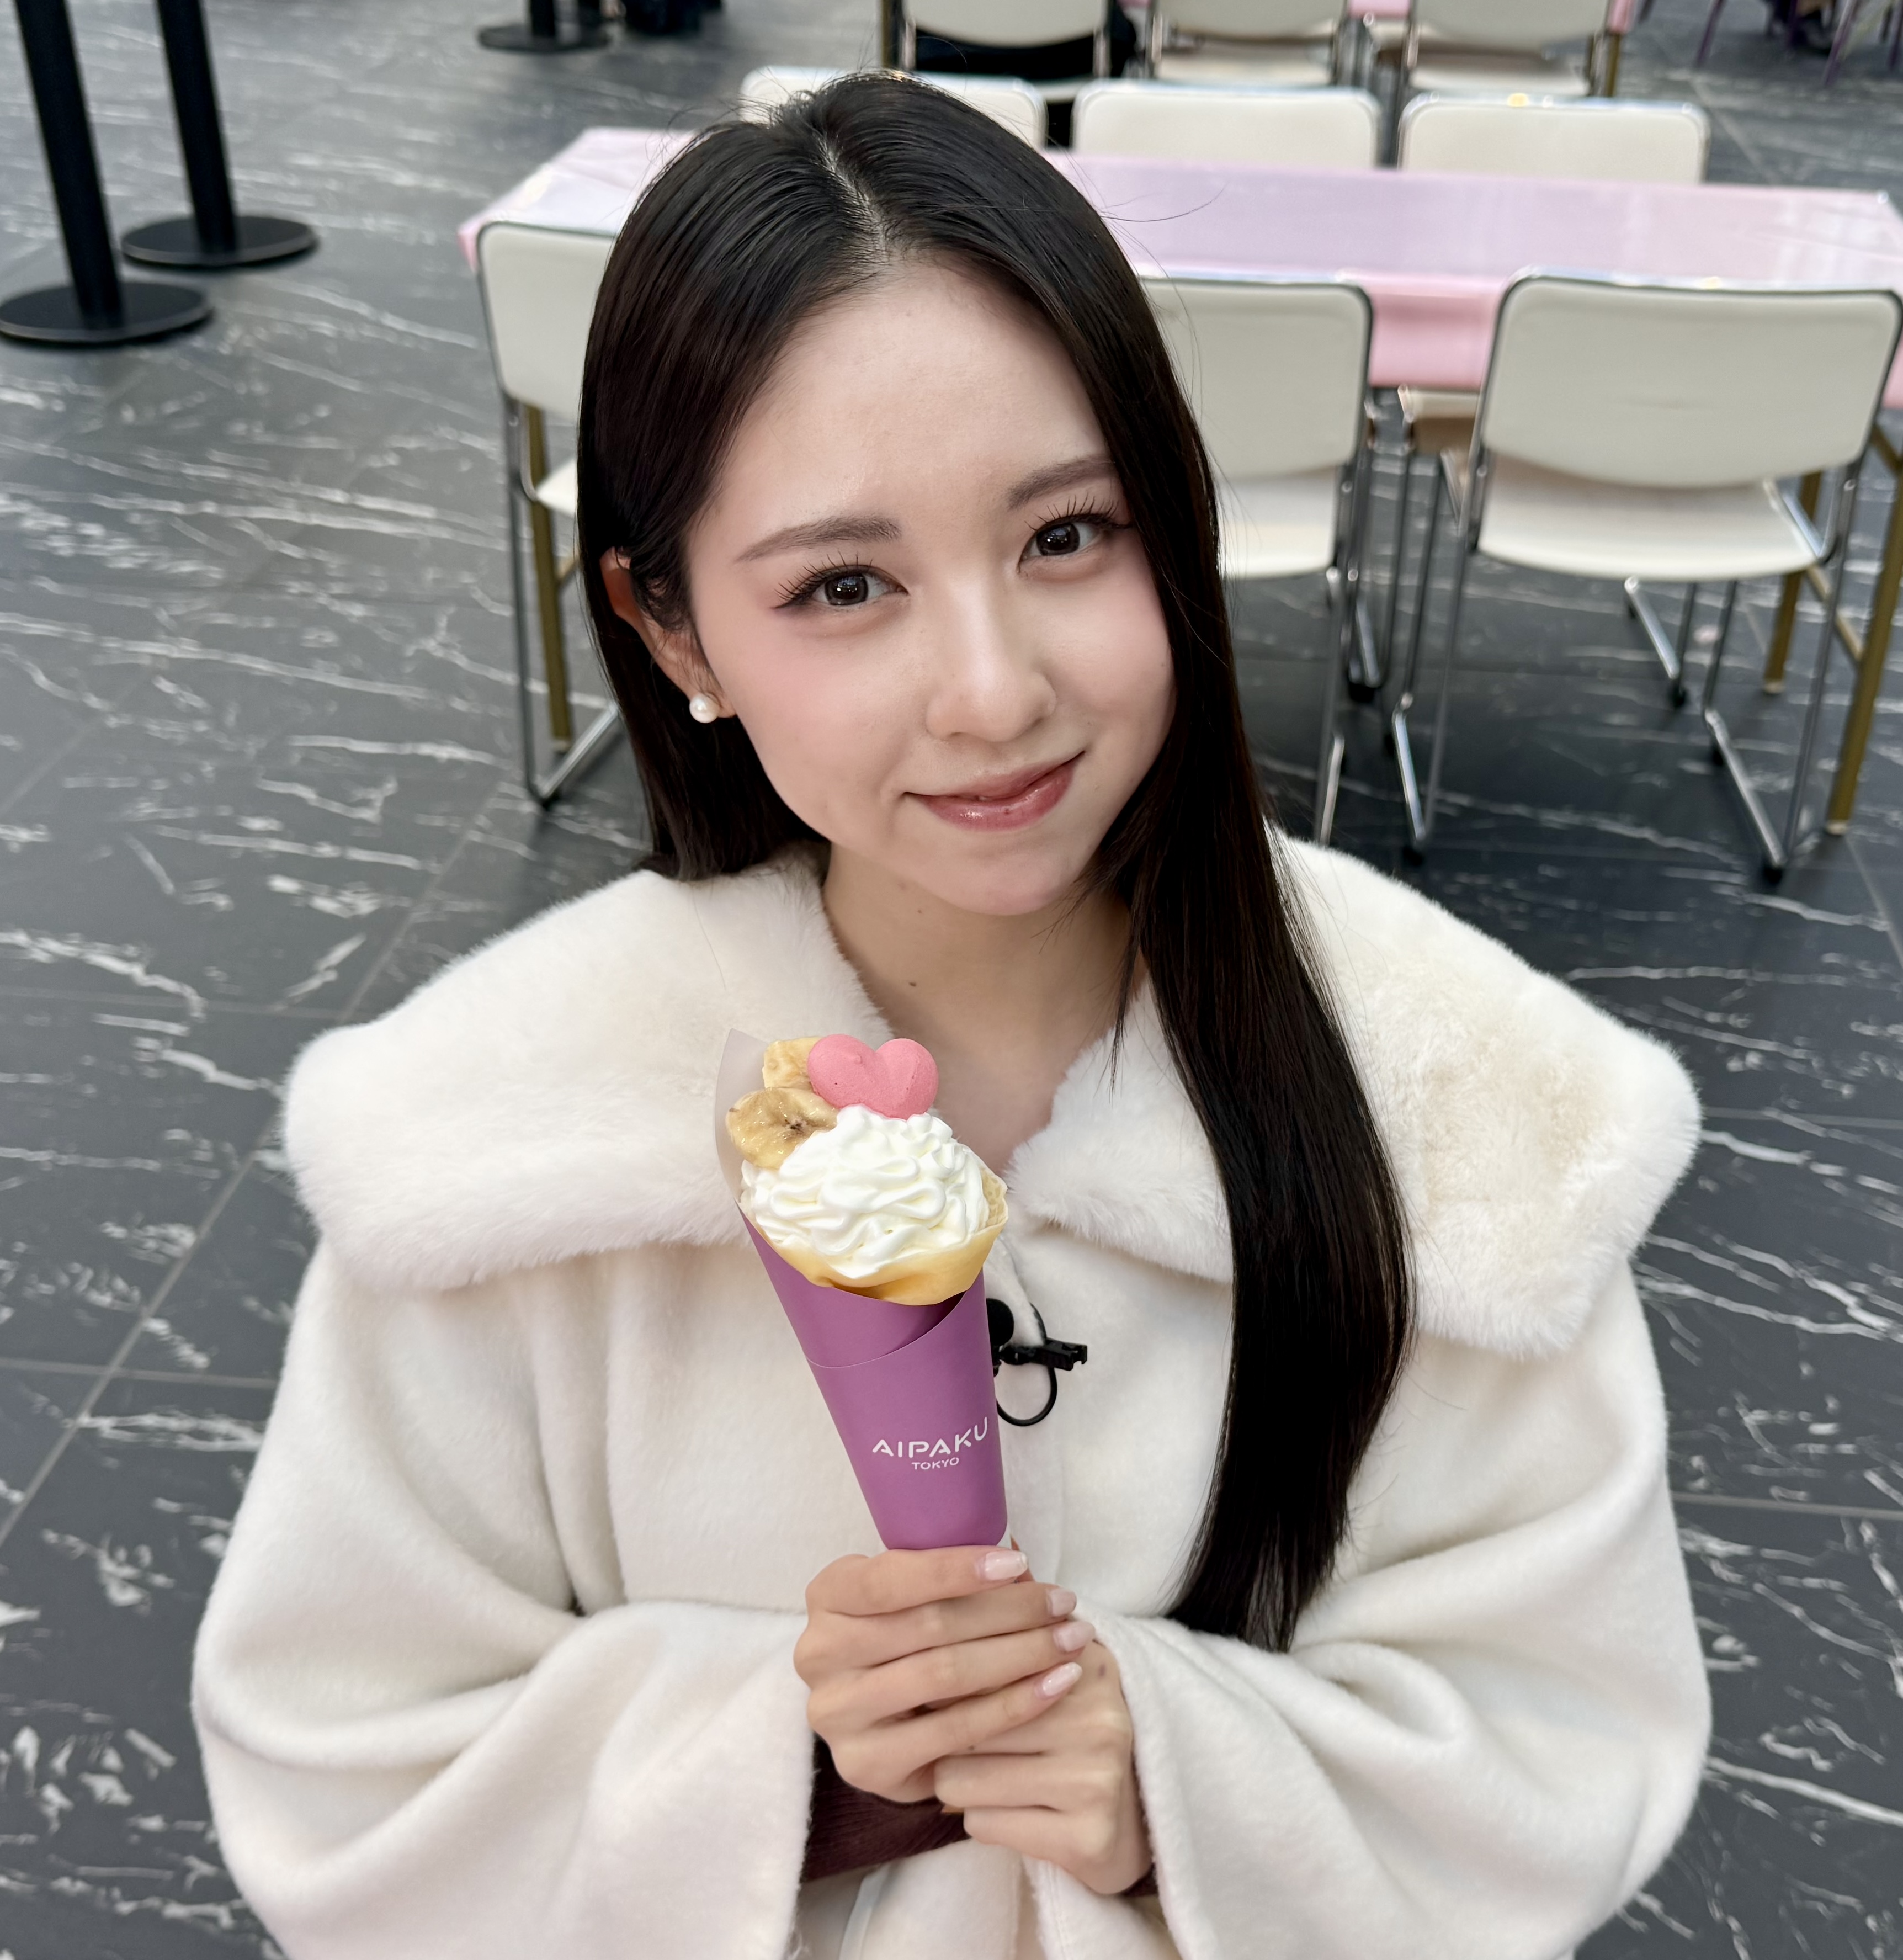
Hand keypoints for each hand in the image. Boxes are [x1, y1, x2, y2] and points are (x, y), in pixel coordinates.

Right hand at [796, 1545, 1093, 1804]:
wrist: (884, 1725)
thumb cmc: (910, 1640)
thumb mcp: (914, 1598)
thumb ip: (950, 1578)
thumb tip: (1015, 1557)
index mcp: (827, 1596)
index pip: (889, 1578)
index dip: (955, 1568)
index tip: (1019, 1562)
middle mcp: (819, 1653)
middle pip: (928, 1625)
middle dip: (1009, 1611)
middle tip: (1065, 1603)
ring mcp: (837, 1713)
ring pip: (944, 1675)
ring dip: (1020, 1654)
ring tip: (1070, 1639)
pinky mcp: (867, 1763)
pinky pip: (954, 1730)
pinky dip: (1013, 1705)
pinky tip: (1055, 1686)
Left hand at [934, 1638, 1151, 1895]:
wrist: (1133, 1822)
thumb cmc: (1073, 1738)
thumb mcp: (1055, 1673)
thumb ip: (1013, 1636)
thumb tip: (958, 1613)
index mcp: (1090, 1663)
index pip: (982, 1659)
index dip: (948, 1681)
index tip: (937, 1691)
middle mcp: (1099, 1716)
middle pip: (961, 1721)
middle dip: (949, 1738)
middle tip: (967, 1744)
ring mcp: (1096, 1779)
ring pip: (959, 1778)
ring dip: (960, 1784)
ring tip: (990, 1779)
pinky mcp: (1085, 1837)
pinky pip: (981, 1824)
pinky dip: (982, 1821)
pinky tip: (1014, 1814)